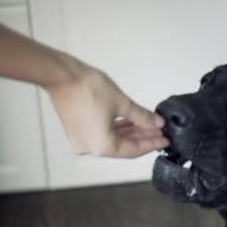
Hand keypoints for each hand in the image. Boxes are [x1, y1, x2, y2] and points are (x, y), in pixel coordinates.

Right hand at [46, 66, 168, 157]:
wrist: (61, 75)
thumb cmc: (87, 88)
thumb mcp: (122, 103)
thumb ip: (142, 116)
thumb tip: (156, 123)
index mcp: (101, 146)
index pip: (133, 150)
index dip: (151, 144)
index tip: (165, 139)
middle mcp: (90, 148)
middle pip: (123, 147)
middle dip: (142, 138)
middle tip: (159, 131)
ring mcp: (82, 140)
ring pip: (113, 141)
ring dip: (131, 133)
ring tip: (149, 125)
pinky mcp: (78, 131)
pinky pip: (102, 135)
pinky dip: (117, 129)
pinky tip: (131, 122)